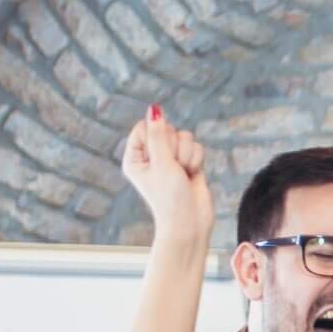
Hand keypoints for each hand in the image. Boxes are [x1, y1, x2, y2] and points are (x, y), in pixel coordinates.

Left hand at [121, 105, 211, 234]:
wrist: (190, 222)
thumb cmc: (170, 198)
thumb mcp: (161, 163)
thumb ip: (159, 134)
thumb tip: (154, 109)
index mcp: (135, 157)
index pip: (144, 126)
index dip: (156, 136)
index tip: (159, 156)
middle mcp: (152, 156)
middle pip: (167, 130)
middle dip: (175, 148)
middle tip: (173, 169)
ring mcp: (171, 160)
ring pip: (184, 137)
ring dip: (187, 156)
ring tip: (183, 174)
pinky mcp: (188, 163)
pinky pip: (196, 147)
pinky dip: (197, 161)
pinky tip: (193, 175)